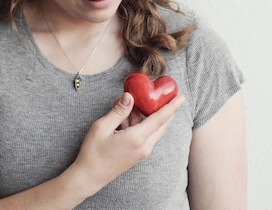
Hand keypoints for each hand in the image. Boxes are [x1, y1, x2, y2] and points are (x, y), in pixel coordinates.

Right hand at [70, 92, 184, 194]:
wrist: (89, 176)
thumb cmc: (93, 152)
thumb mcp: (102, 127)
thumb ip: (118, 111)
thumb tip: (129, 96)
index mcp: (136, 139)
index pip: (159, 119)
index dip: (171, 107)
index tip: (181, 97)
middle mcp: (144, 147)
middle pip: (161, 125)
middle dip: (166, 110)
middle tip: (168, 96)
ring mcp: (142, 152)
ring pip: (152, 129)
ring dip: (146, 115)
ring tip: (129, 104)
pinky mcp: (137, 154)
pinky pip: (145, 135)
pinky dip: (139, 124)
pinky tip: (124, 117)